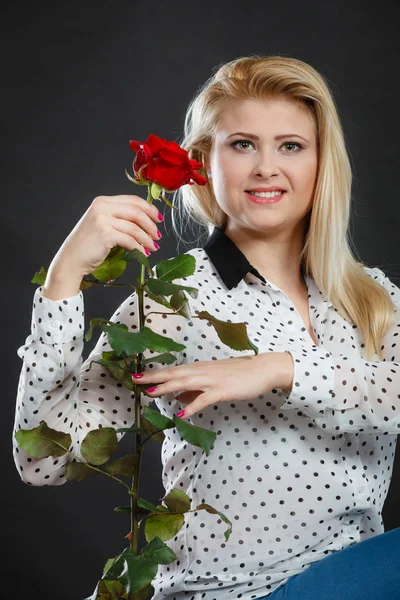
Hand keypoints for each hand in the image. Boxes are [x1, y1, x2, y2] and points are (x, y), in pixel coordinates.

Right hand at [47, 194, 163, 279]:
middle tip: (158, 235)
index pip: (132, 200)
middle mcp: (102, 207)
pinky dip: (140, 248)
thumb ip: (118, 218)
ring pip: (135, 228)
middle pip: (136, 212)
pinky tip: (144, 254)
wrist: (71, 260)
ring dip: (147, 239)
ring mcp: (103, 220)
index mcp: (102, 201)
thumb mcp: (101, 224)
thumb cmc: (88, 245)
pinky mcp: (105, 234)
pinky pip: (130, 240)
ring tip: (154, 247)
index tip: (158, 218)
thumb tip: (145, 221)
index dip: (149, 208)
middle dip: (151, 225)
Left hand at [132, 352, 293, 418]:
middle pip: (174, 374)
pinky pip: (204, 399)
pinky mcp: (222, 390)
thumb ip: (195, 389)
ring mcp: (212, 380)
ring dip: (167, 387)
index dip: (155, 374)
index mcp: (200, 368)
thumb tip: (177, 398)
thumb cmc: (240, 374)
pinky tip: (181, 414)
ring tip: (151, 393)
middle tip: (135, 380)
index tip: (138, 376)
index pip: (174, 370)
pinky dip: (191, 406)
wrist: (263, 369)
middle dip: (154, 377)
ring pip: (185, 383)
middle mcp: (203, 371)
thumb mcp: (214, 380)